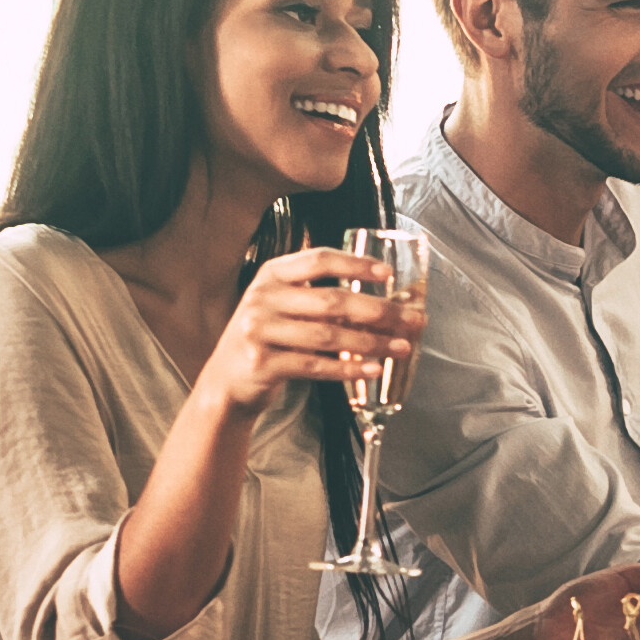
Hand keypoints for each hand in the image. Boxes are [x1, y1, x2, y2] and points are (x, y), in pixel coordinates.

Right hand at [198, 249, 418, 412]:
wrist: (227, 380)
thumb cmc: (268, 338)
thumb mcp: (283, 305)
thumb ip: (318, 295)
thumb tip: (383, 300)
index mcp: (272, 275)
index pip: (319, 259)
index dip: (355, 264)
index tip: (388, 273)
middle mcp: (264, 298)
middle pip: (332, 301)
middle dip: (379, 311)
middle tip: (412, 320)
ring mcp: (260, 331)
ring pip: (328, 336)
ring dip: (372, 343)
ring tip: (401, 347)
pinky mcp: (263, 364)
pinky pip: (316, 366)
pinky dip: (349, 370)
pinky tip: (374, 370)